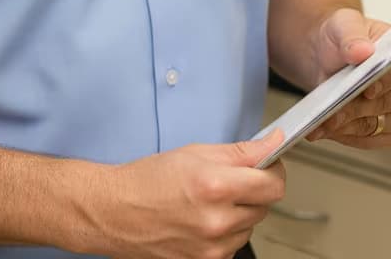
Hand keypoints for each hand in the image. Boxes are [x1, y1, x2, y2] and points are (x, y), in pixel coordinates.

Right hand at [93, 129, 285, 258]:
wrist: (117, 212)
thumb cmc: (148, 179)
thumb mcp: (194, 152)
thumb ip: (239, 151)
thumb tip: (272, 143)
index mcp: (215, 186)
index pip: (273, 184)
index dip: (273, 170)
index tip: (268, 163)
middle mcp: (218, 221)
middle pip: (265, 205)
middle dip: (253, 189)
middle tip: (229, 178)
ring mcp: (214, 247)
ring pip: (250, 226)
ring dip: (240, 212)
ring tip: (209, 200)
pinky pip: (234, 244)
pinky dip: (226, 231)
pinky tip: (203, 219)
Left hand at [306, 9, 390, 149]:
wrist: (328, 57)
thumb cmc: (342, 38)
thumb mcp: (343, 25)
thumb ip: (352, 35)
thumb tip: (362, 50)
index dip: (385, 81)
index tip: (366, 89)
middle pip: (385, 103)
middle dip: (355, 107)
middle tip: (330, 111)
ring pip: (373, 125)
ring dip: (344, 125)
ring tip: (320, 122)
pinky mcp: (388, 134)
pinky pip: (366, 140)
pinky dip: (343, 135)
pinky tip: (324, 128)